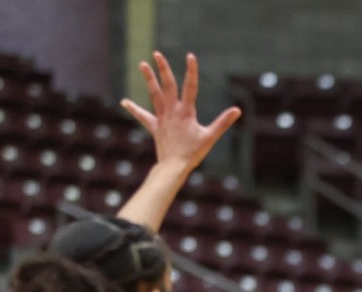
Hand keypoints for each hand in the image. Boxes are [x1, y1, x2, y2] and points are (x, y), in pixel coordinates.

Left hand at [121, 52, 241, 173]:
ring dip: (149, 79)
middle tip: (157, 54)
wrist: (174, 167)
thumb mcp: (210, 137)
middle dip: (163, 69)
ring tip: (142, 64)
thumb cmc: (194, 153)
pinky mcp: (155, 127)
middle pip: (167, 85)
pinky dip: (134, 109)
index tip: (190, 56)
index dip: (191, 71)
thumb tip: (237, 110)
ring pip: (154, 94)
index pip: (190, 86)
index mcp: (186, 112)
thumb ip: (223, 122)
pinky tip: (124, 102)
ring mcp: (162, 118)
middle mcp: (172, 111)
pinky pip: (143, 116)